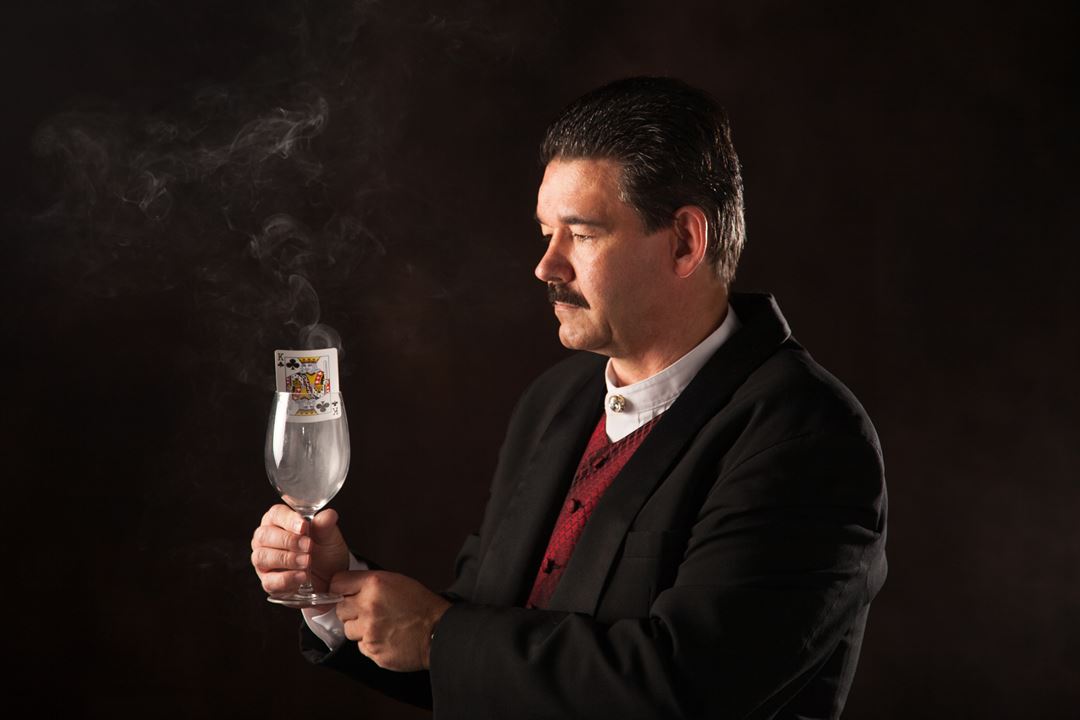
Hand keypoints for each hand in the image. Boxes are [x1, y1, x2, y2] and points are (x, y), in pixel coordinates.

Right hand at [251, 504, 349, 599]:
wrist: (330, 577)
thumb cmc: (324, 550)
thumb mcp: (329, 536)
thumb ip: (326, 524)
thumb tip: (328, 515)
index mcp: (278, 521)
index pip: (276, 514)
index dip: (288, 519)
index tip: (304, 527)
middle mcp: (266, 539)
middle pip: (264, 535)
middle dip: (288, 540)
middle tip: (308, 546)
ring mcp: (263, 561)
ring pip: (261, 557)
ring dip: (286, 559)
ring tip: (307, 561)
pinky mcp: (268, 581)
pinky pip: (269, 581)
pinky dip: (286, 579)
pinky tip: (302, 576)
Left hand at [332, 570, 450, 671]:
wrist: (439, 631)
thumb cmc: (421, 605)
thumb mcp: (397, 581)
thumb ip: (371, 583)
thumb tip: (348, 588)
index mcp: (375, 584)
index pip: (337, 582)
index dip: (341, 588)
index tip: (345, 593)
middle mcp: (368, 606)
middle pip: (339, 608)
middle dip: (351, 610)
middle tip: (369, 611)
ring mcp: (369, 630)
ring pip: (348, 629)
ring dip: (360, 628)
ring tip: (381, 625)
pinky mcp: (372, 650)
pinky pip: (361, 646)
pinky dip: (370, 643)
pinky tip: (387, 637)